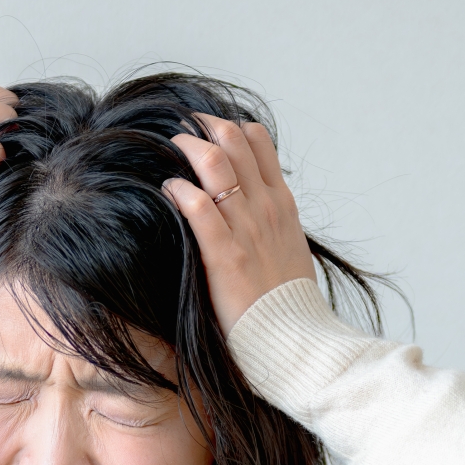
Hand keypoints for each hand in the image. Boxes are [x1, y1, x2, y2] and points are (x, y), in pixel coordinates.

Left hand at [163, 114, 316, 334]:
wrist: (295, 338)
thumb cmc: (287, 299)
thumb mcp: (289, 246)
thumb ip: (272, 221)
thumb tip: (253, 207)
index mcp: (281, 203)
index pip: (257, 139)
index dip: (226, 127)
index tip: (205, 133)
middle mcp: (264, 207)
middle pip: (231, 139)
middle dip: (200, 127)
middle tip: (179, 134)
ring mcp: (245, 228)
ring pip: (213, 163)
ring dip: (185, 149)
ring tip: (168, 154)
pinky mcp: (224, 255)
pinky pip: (197, 206)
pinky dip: (178, 189)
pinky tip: (169, 191)